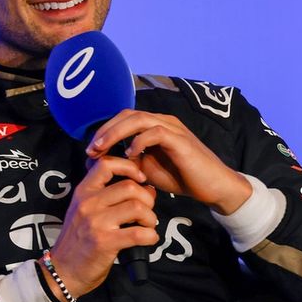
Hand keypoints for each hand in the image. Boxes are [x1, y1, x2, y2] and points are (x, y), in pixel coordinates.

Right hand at [44, 156, 158, 301]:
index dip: (129, 167)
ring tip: (148, 226)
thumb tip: (147, 188)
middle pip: (129, 186)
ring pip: (137, 207)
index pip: (106, 164)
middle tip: (147, 211)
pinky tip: (149, 239)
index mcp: (83, 192)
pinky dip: (151, 236)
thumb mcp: (86, 212)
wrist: (62, 271)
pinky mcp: (105, 242)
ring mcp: (96, 222)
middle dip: (147, 198)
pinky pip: (139, 233)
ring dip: (151, 218)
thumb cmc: (78, 241)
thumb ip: (111, 198)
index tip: (139, 179)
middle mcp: (88, 203)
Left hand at [85, 109, 251, 214]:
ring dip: (116, 133)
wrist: (212, 187)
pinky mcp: (180, 140)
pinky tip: (129, 155)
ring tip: (102, 149)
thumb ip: (129, 162)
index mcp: (154, 126)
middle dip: (105, 130)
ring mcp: (172, 128)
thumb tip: (103, 161)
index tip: (90, 151)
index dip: (104, 131)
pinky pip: (155, 132)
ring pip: (138, 119)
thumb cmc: (182, 177)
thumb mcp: (148, 169)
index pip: (123, 119)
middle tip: (90, 149)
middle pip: (127, 114)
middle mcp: (162, 121)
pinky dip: (139, 142)